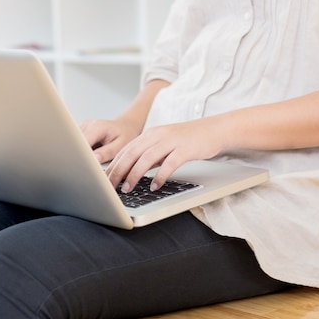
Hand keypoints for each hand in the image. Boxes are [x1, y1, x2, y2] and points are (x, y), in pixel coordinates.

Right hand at [80, 118, 141, 163]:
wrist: (126, 126)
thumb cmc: (125, 135)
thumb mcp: (120, 146)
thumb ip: (106, 153)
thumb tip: (94, 159)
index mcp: (97, 127)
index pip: (81, 142)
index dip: (80, 154)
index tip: (83, 165)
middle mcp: (87, 125)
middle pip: (74, 142)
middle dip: (78, 155)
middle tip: (86, 166)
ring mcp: (82, 128)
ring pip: (73, 143)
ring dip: (79, 153)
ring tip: (90, 159)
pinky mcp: (80, 132)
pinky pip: (75, 143)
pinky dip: (80, 151)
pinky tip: (89, 155)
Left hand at [105, 117, 226, 192]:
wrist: (214, 130)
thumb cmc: (188, 140)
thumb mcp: (164, 145)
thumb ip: (149, 155)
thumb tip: (131, 172)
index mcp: (150, 135)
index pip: (125, 150)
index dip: (113, 165)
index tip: (103, 180)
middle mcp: (158, 135)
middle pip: (131, 153)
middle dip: (118, 171)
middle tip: (109, 187)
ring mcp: (172, 141)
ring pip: (147, 157)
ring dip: (134, 174)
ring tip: (127, 189)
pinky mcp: (186, 148)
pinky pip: (170, 163)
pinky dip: (160, 175)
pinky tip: (155, 186)